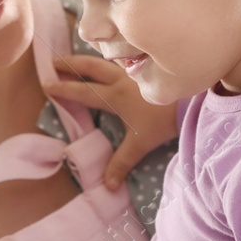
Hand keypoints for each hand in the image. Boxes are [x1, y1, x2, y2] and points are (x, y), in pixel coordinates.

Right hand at [47, 55, 177, 189]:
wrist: (192, 102)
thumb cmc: (164, 120)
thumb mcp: (141, 143)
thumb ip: (122, 162)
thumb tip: (107, 186)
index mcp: (114, 96)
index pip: (82, 92)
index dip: (63, 89)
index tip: (47, 85)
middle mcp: (120, 79)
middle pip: (90, 67)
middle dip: (69, 64)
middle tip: (52, 61)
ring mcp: (134, 70)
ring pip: (107, 58)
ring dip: (90, 56)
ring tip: (79, 54)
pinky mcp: (147, 67)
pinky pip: (124, 57)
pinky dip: (112, 54)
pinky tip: (113, 54)